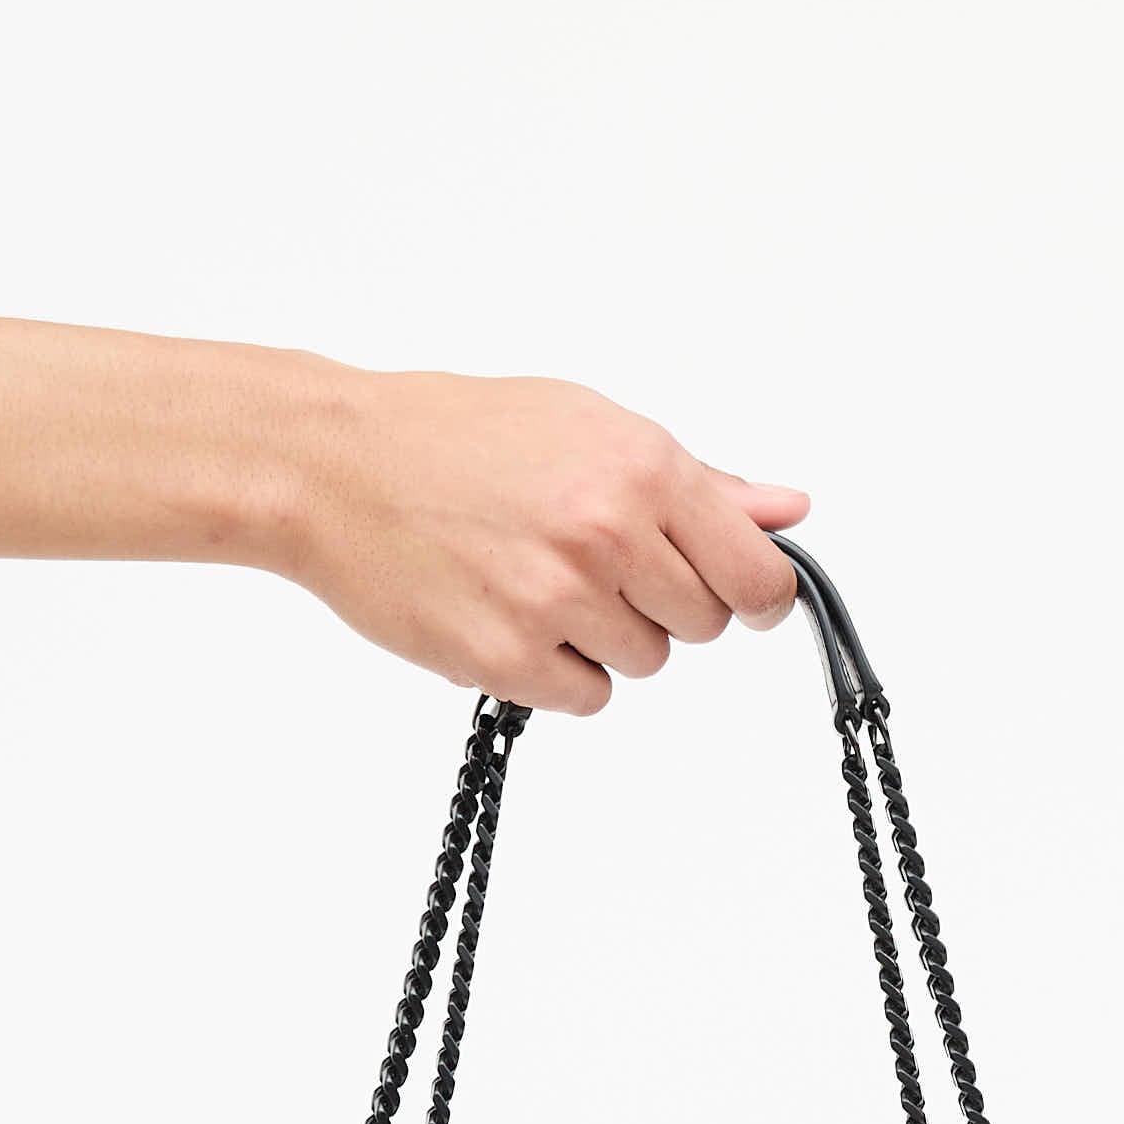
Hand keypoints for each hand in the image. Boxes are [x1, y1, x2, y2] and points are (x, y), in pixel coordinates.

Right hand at [274, 367, 808, 715]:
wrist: (336, 466)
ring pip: (643, 662)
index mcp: (641, 468)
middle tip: (595, 566)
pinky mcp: (507, 659)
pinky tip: (512, 618)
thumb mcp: (585, 425)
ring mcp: (556, 601)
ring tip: (538, 581)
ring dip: (605, 638)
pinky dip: (559, 672)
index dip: (756, 597)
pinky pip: (585, 698)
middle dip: (662, 605)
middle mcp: (607, 533)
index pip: (755, 575)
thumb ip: (695, 482)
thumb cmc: (455, 437)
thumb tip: (786, 510)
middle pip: (701, 626)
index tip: (742, 600)